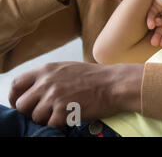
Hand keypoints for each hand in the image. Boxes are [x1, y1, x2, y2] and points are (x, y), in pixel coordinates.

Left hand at [8, 62, 143, 127]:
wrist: (114, 84)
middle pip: (22, 104)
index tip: (20, 103)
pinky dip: (60, 123)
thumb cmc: (95, 77)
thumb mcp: (67, 68)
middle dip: (30, 111)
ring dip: (47, 118)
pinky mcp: (63, 111)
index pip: (16, 84)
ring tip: (63, 113)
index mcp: (47, 70)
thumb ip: (48, 77)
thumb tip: (34, 90)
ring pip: (35, 117)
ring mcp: (54, 97)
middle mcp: (46, 82)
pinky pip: (51, 124)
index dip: (15, 97)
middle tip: (43, 113)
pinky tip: (71, 116)